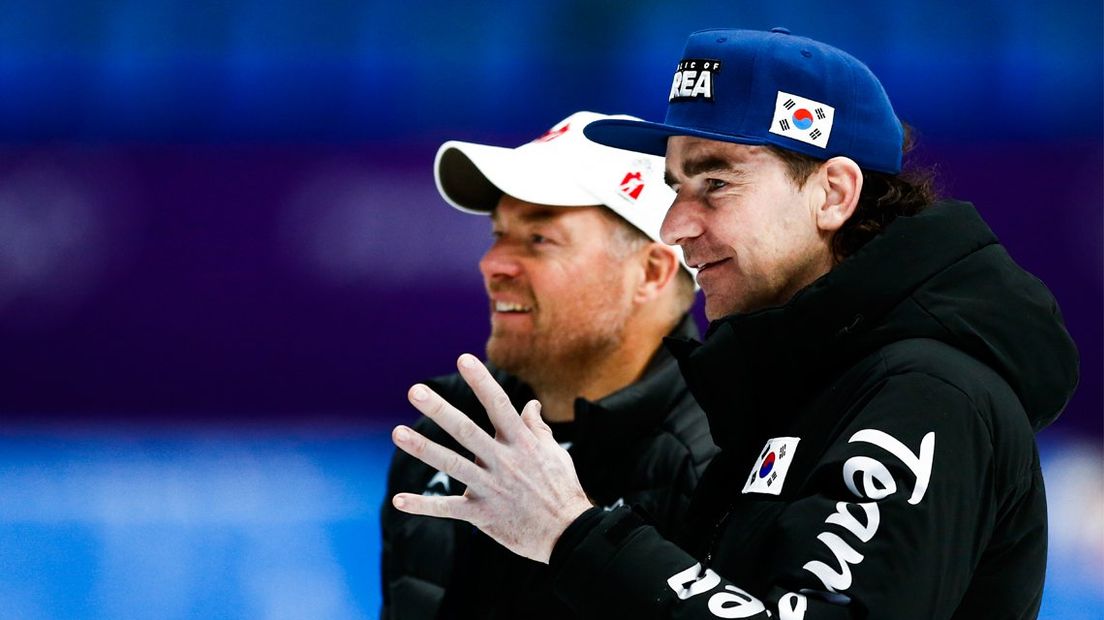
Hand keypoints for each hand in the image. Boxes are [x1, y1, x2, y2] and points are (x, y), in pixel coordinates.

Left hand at [391, 353, 592, 562]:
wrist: (567, 533)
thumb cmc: (561, 488)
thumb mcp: (555, 453)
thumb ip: (537, 428)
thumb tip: (530, 404)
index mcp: (522, 443)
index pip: (498, 405)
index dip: (481, 381)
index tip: (463, 358)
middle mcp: (504, 461)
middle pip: (467, 431)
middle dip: (440, 410)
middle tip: (415, 391)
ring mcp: (491, 488)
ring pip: (452, 464)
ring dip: (423, 448)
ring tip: (397, 433)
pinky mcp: (482, 514)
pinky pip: (448, 508)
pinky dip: (423, 505)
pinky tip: (399, 500)